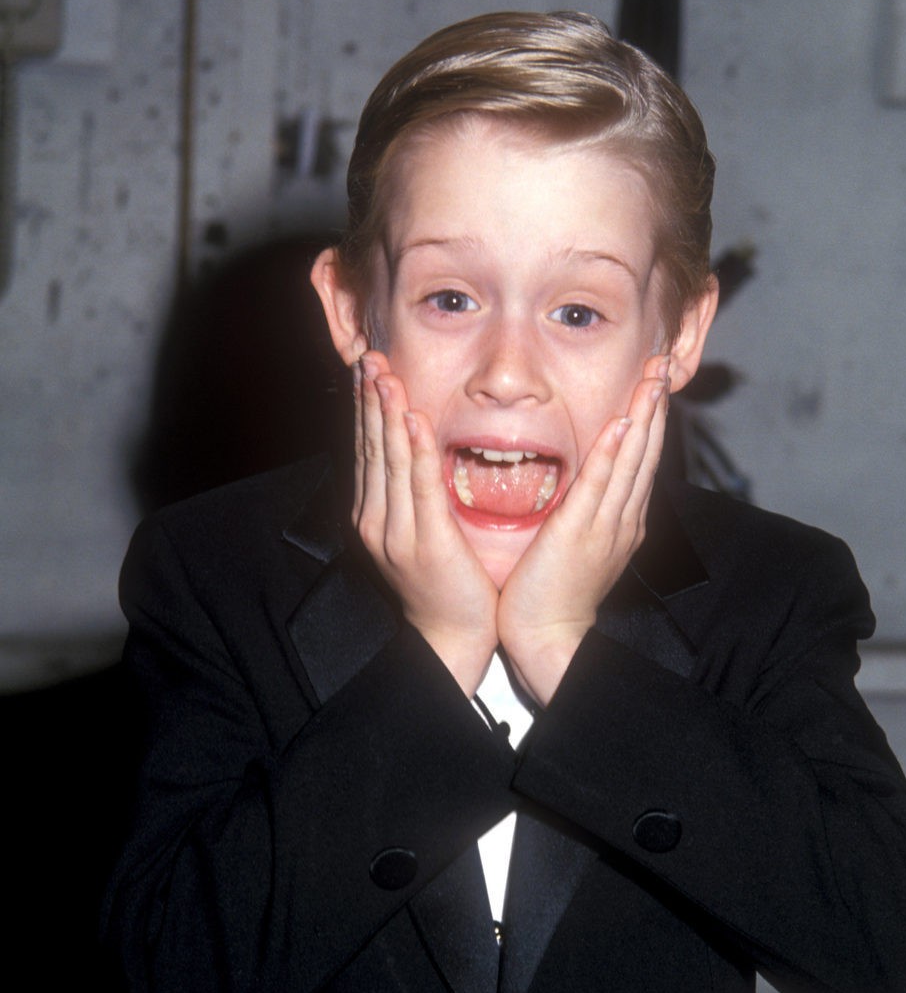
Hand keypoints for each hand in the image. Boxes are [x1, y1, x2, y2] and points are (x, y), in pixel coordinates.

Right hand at [354, 352, 498, 694]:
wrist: (451, 637)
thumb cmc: (445, 583)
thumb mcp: (419, 531)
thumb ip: (412, 493)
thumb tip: (413, 450)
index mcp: (373, 515)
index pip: (367, 449)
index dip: (366, 407)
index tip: (367, 368)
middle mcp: (376, 519)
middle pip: (371, 447)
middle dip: (369, 399)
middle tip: (368, 355)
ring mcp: (396, 531)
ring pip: (390, 460)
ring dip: (387, 413)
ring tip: (385, 373)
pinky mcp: (425, 542)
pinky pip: (420, 487)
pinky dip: (416, 450)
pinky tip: (415, 420)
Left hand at [497, 358, 669, 705]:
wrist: (548, 637)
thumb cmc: (552, 594)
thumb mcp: (576, 544)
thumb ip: (584, 511)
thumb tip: (584, 481)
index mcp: (622, 520)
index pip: (640, 458)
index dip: (649, 416)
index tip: (654, 379)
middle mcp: (623, 518)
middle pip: (646, 450)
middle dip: (655, 403)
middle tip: (663, 360)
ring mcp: (606, 525)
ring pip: (632, 460)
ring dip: (644, 415)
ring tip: (653, 376)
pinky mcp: (581, 532)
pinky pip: (601, 485)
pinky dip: (615, 453)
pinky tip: (624, 423)